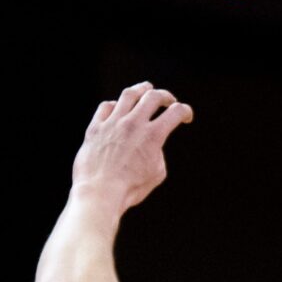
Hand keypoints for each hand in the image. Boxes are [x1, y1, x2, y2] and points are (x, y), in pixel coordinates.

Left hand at [72, 82, 194, 209]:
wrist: (99, 193)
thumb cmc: (130, 188)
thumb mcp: (157, 173)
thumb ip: (158, 152)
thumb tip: (152, 145)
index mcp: (153, 136)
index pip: (176, 112)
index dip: (185, 111)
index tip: (186, 116)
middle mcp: (133, 124)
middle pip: (153, 96)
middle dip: (165, 96)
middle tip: (168, 100)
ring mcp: (112, 123)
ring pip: (129, 95)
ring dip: (141, 89)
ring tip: (145, 89)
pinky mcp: (95, 128)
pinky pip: (106, 107)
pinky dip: (115, 105)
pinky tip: (118, 108)